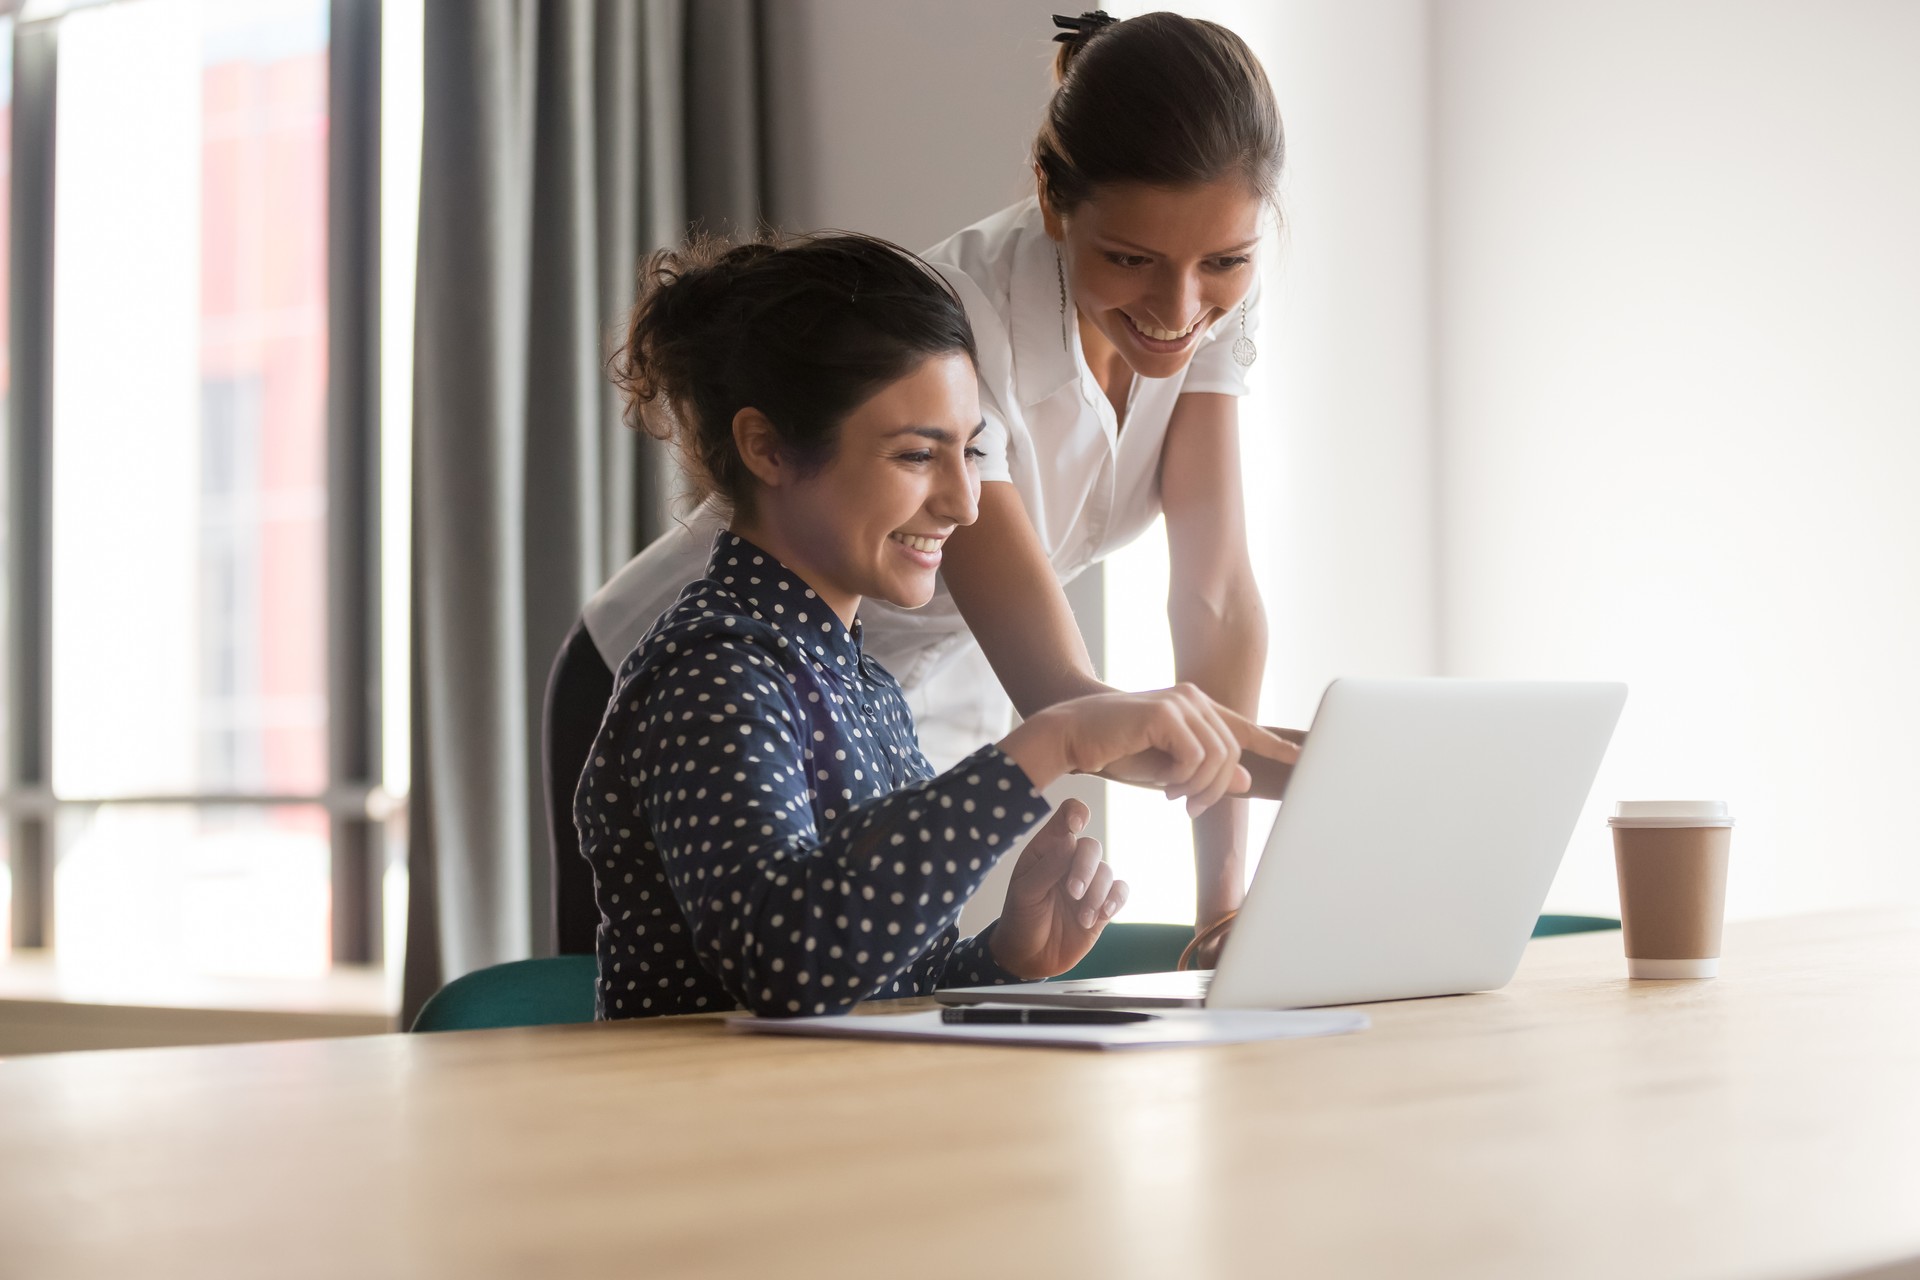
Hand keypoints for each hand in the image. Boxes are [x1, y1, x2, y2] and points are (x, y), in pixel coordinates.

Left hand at [988, 800, 1128, 979]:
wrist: (1029, 959)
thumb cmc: (1021, 919)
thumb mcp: (1026, 892)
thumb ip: (1048, 866)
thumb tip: (1071, 837)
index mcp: (1046, 850)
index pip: (1066, 818)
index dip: (1076, 814)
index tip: (1077, 826)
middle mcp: (1069, 862)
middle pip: (1091, 847)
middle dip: (1085, 869)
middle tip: (1073, 892)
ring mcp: (1088, 884)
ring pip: (1106, 871)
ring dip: (1097, 893)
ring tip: (1082, 917)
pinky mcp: (1102, 905)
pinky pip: (1120, 891)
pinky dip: (1115, 900)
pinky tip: (1103, 914)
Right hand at [1000, 685, 1300, 816]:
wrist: (1070, 736)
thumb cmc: (1114, 752)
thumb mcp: (1166, 769)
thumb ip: (1205, 771)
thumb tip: (1246, 779)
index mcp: (1195, 707)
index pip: (1244, 728)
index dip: (1275, 745)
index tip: (1303, 758)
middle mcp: (1193, 698)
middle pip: (1232, 752)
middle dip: (1217, 788)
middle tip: (1190, 808)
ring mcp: (1181, 702)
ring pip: (1218, 757)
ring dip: (1199, 788)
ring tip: (1174, 798)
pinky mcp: (1166, 713)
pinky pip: (1196, 758)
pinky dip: (1183, 780)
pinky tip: (1165, 786)